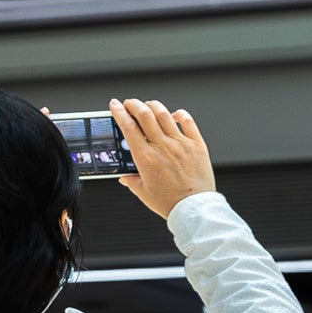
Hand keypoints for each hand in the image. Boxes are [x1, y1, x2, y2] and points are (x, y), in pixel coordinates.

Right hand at [108, 99, 216, 220]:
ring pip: (164, 114)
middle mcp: (162, 147)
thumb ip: (131, 181)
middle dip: (133, 104)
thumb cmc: (170, 203)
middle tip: (129, 103)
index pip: (128, 127)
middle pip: (144, 114)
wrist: (194, 209)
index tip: (115, 105)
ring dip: (152, 105)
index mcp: (146, 158)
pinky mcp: (196, 145)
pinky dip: (179, 114)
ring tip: (148, 105)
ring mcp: (180, 144)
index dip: (119, 112)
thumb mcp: (144, 193)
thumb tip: (124, 177)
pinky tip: (174, 114)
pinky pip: (187, 121)